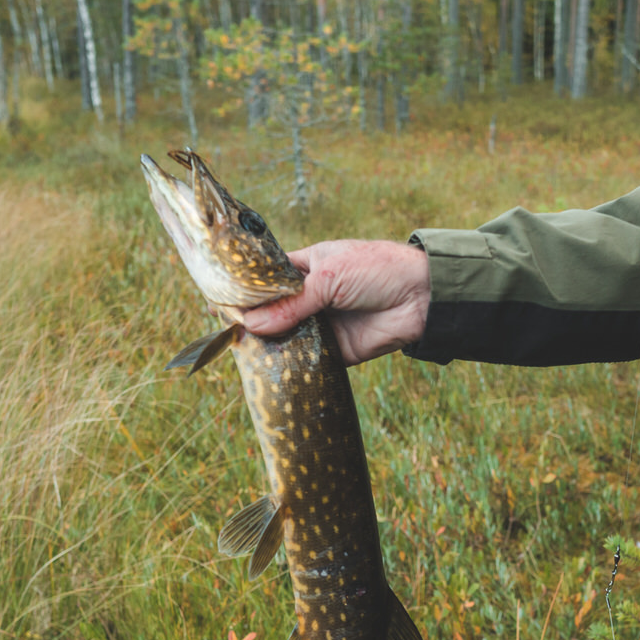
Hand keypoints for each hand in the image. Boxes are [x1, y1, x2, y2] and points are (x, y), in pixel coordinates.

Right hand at [241, 239, 430, 363]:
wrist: (422, 297)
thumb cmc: (377, 270)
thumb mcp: (329, 277)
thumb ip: (292, 304)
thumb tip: (252, 325)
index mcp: (305, 268)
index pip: (266, 281)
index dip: (245, 292)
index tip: (217, 302)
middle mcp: (309, 297)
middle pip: (271, 313)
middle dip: (252, 323)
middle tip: (224, 334)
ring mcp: (320, 325)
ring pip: (285, 339)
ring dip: (268, 346)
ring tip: (238, 354)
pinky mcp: (334, 351)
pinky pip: (306, 360)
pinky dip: (290, 366)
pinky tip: (268, 371)